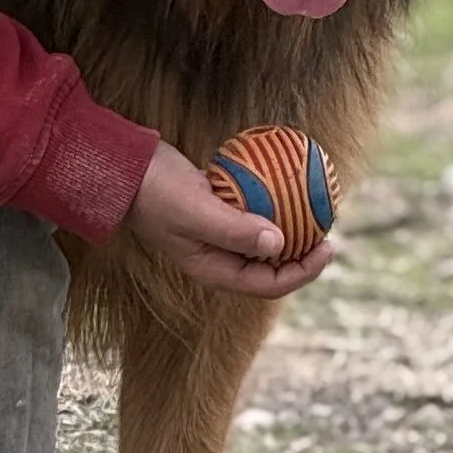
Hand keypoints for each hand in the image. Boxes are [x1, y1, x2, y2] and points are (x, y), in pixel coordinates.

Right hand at [124, 142, 338, 297]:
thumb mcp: (196, 211)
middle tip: (329, 227)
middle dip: (302, 252)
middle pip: (270, 266)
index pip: (268, 284)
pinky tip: (287, 181)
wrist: (123, 168)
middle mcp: (218, 258)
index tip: (327, 246)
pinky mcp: (215, 209)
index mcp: (214, 270)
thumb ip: (234, 231)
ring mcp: (216, 234)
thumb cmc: (155, 192)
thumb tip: (280, 244)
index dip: (303, 272)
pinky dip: (271, 201)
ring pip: (263, 238)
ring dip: (290, 226)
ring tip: (315, 207)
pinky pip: (252, 211)